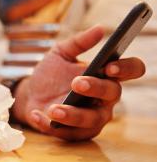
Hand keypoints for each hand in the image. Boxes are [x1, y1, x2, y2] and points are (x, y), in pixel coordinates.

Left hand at [12, 26, 145, 140]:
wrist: (30, 94)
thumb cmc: (50, 74)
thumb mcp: (60, 54)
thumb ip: (78, 42)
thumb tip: (100, 28)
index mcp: (106, 75)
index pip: (131, 70)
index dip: (126, 68)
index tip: (108, 65)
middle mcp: (104, 98)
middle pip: (113, 94)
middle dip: (96, 88)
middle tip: (76, 83)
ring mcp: (92, 117)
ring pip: (92, 120)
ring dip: (73, 115)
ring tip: (53, 108)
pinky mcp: (76, 133)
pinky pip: (68, 133)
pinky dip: (50, 125)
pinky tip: (38, 115)